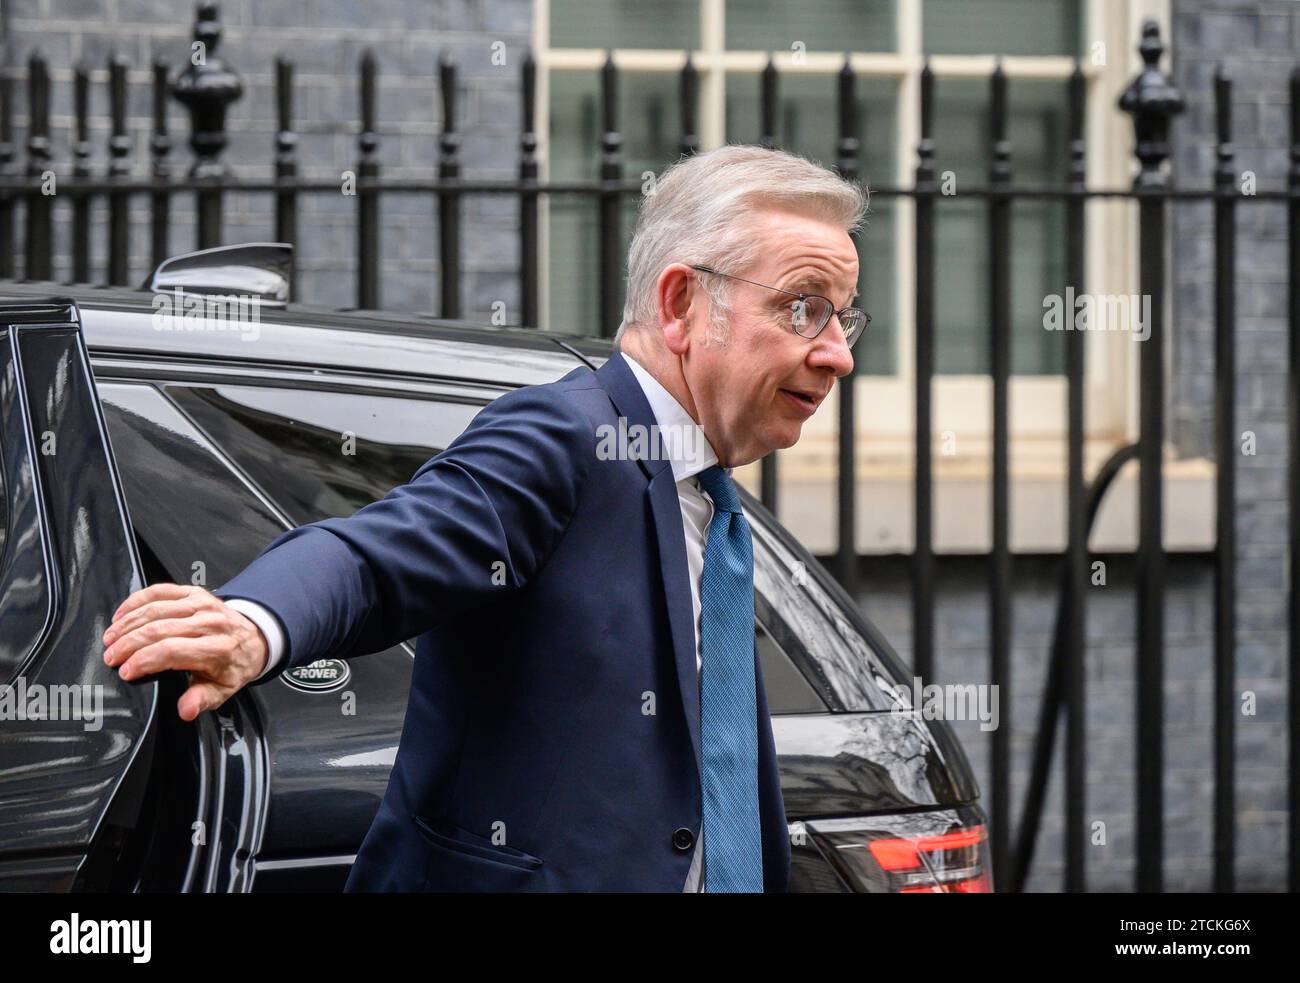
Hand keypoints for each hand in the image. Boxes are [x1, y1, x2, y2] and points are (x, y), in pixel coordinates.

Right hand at [102, 584, 269, 720]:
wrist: (254, 638)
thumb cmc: (233, 665)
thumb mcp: (223, 690)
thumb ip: (202, 699)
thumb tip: (186, 709)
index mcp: (217, 649)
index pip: (171, 651)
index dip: (143, 661)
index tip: (125, 672)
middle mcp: (210, 623)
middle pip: (158, 629)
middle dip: (128, 644)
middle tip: (110, 657)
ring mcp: (202, 604)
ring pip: (155, 609)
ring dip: (127, 624)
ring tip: (110, 639)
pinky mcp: (195, 592)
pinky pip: (160, 591)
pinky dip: (136, 601)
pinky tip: (121, 615)